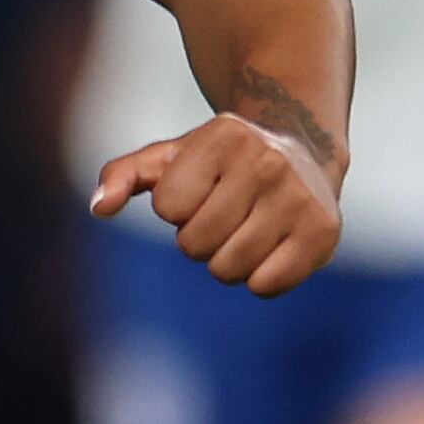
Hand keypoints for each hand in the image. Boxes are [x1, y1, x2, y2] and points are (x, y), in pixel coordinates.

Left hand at [92, 112, 343, 296]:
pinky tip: (270, 248)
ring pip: (228, 269)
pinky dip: (259, 280)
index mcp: (224, 138)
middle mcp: (267, 163)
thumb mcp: (168, 157)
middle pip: (195, 244)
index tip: (200, 190)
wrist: (302, 149)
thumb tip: (100, 208)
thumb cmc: (219, 160)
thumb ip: (123, 175)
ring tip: (244, 230)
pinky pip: (267, 285)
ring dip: (225, 261)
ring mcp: (300, 197)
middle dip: (197, 239)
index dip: (175, 208)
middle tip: (223, 214)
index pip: (168, 208)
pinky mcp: (324, 231)